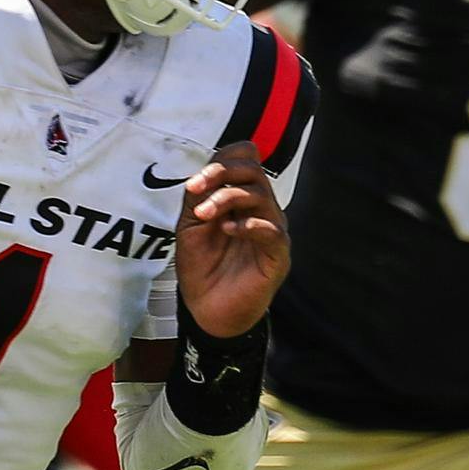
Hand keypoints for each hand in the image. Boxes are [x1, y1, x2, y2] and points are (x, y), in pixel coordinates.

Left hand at [174, 142, 290, 337]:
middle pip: (253, 172)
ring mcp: (271, 230)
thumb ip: (197, 198)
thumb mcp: (190, 226)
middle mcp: (259, 209)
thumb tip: (203, 173)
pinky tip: (229, 230)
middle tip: (196, 189)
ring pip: (261, 195)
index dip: (222, 161)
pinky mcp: (277, 254)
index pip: (245, 161)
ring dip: (227, 198)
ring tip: (204, 215)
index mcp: (240, 199)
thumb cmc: (202, 268)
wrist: (206, 308)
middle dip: (222, 174)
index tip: (195, 182)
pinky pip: (273, 230)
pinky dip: (249, 225)